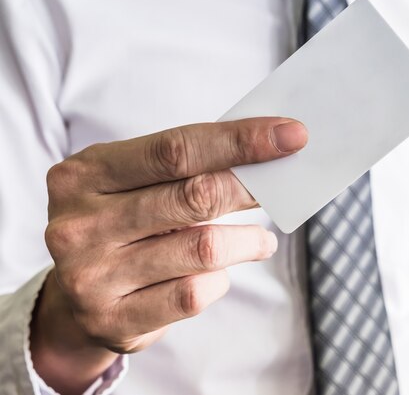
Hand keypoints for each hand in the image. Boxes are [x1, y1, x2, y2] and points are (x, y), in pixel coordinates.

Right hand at [30, 117, 307, 393]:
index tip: (291, 136)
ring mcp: (92, 276)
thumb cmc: (119, 225)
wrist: (70, 298)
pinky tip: (221, 273)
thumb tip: (263, 154)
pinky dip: (220, 279)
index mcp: (85, 174)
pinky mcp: (114, 320)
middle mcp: (81, 224)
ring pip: (204, 249)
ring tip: (262, 240)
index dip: (241, 140)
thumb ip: (183, 168)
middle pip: (195, 196)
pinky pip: (194, 294)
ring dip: (248, 241)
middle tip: (279, 187)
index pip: (176, 149)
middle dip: (250, 188)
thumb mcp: (131, 183)